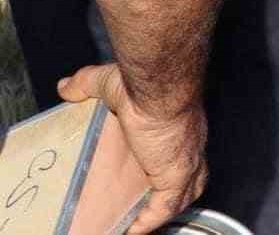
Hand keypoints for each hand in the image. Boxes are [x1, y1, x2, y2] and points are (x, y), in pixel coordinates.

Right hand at [58, 64, 205, 234]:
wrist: (160, 88)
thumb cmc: (146, 83)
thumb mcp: (110, 82)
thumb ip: (87, 84)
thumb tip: (68, 87)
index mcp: (177, 127)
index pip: (179, 153)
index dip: (167, 166)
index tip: (151, 175)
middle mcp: (187, 146)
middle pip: (187, 179)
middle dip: (169, 195)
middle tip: (144, 207)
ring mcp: (185, 162)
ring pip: (180, 196)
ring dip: (160, 211)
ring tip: (136, 222)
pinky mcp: (176, 176)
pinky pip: (166, 208)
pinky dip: (149, 221)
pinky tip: (132, 230)